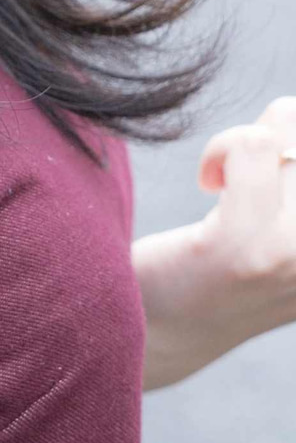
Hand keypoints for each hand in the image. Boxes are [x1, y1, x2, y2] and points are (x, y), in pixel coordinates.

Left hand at [131, 95, 295, 390]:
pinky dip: (223, 148)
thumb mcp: (277, 227)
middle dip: (277, 137)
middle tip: (243, 177)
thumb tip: (285, 111)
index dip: (295, 146)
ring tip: (226, 182)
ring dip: (246, 143)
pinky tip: (208, 182)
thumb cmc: (217, 269)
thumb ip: (291, 177)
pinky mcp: (243, 246)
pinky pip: (254, 146)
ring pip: (286, 135)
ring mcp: (293, 257)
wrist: (160, 331)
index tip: (276, 176)